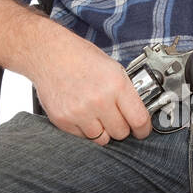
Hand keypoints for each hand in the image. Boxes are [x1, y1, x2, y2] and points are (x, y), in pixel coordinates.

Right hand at [32, 36, 152, 143]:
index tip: (141, 131)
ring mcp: (80, 112)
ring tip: (95, 113)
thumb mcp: (113, 68)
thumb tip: (138, 114)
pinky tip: (81, 112)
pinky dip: (84, 129)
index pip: (139, 120)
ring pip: (102, 139)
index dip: (143, 129)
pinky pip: (82, 137)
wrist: (49, 53)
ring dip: (102, 130)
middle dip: (120, 127)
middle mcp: (99, 100)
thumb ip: (126, 93)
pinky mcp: (63, 120)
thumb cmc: (80, 57)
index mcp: (116, 85)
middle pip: (121, 133)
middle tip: (114, 117)